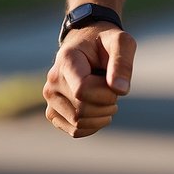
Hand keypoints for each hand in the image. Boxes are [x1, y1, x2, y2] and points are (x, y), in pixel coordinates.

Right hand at [43, 23, 134, 137]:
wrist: (88, 44)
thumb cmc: (106, 42)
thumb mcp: (121, 42)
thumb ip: (123, 62)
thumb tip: (120, 90)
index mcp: (66, 60)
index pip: (82, 91)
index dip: (105, 94)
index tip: (115, 83)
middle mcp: (52, 81)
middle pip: (82, 110)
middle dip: (106, 104)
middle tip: (113, 89)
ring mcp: (50, 99)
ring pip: (78, 124)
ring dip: (101, 116)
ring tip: (106, 98)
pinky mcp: (53, 112)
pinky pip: (75, 131)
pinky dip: (93, 126)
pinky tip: (99, 110)